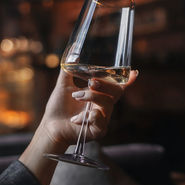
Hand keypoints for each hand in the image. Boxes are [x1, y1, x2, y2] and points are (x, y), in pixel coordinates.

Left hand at [19, 68, 137, 184]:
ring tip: (75, 96)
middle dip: (105, 84)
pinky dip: (86, 116)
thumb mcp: (63, 85)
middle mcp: (104, 106)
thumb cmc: (58, 107)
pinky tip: (75, 119)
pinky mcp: (98, 131)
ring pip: (107, 104)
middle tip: (90, 82)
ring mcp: (103, 119)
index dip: (128, 81)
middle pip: (117, 92)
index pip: (117, 87)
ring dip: (91, 97)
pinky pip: (100, 120)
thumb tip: (72, 54)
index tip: (135, 72)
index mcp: (99, 95)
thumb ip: (68, 70)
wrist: (50, 126)